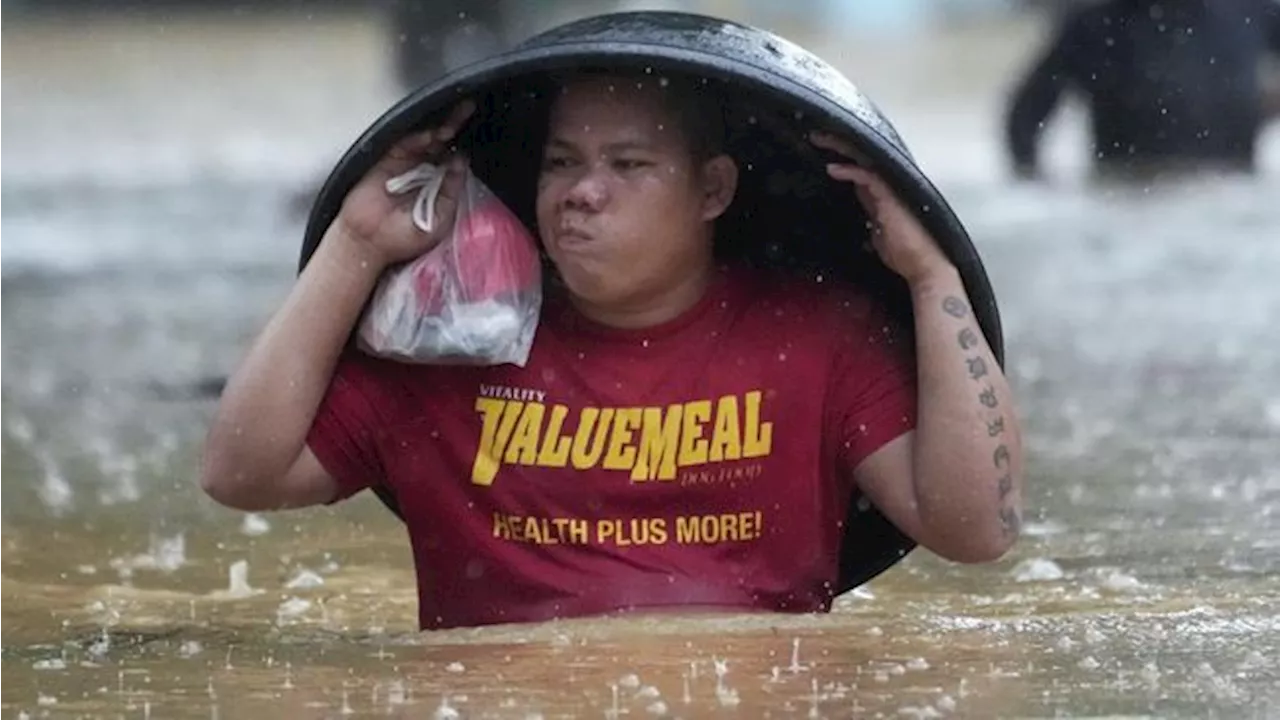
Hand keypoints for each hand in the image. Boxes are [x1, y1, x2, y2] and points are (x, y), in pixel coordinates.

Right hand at [334, 99, 476, 266]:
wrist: (370, 244)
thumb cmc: (404, 237)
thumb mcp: (439, 219)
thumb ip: (451, 192)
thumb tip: (461, 162)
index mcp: (438, 181)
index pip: (454, 156)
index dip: (464, 144)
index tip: (481, 129)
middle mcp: (422, 167)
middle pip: (442, 140)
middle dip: (455, 123)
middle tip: (468, 108)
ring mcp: (404, 162)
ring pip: (424, 138)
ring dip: (438, 129)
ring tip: (450, 126)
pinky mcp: (385, 160)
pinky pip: (403, 144)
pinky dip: (416, 138)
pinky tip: (429, 136)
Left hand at [810, 130, 954, 284]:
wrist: (924, 267)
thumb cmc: (905, 253)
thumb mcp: (878, 233)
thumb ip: (870, 218)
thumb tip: (862, 217)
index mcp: (884, 192)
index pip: (860, 166)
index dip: (841, 156)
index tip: (820, 150)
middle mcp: (888, 185)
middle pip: (861, 155)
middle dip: (837, 143)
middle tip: (814, 135)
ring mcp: (891, 189)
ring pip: (864, 158)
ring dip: (840, 147)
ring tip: (818, 138)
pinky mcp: (891, 198)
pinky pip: (868, 176)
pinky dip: (849, 170)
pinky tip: (832, 168)